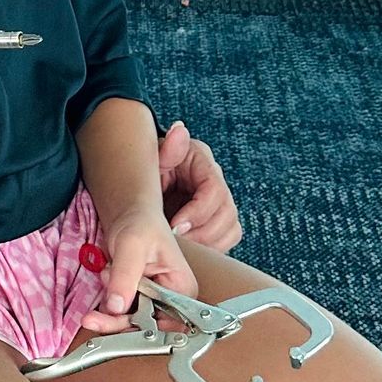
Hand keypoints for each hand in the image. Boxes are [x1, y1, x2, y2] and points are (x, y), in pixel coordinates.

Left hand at [76, 204, 199, 334]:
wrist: (128, 215)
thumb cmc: (140, 223)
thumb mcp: (132, 246)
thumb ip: (125, 276)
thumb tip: (117, 306)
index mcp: (182, 289)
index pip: (169, 323)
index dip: (146, 330)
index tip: (122, 325)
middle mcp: (170, 300)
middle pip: (146, 328)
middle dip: (118, 319)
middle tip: (93, 317)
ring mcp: (152, 301)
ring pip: (129, 323)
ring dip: (109, 308)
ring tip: (105, 276)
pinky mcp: (135, 300)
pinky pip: (119, 313)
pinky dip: (106, 302)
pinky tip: (105, 278)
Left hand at [158, 118, 241, 251]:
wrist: (151, 180)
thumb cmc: (153, 168)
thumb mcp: (155, 158)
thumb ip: (167, 149)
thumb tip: (179, 130)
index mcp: (205, 166)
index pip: (215, 191)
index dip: (198, 212)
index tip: (175, 225)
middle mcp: (219, 185)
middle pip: (227, 214)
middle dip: (202, 233)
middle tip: (178, 242)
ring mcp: (223, 204)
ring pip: (231, 229)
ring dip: (208, 243)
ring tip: (184, 248)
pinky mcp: (221, 223)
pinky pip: (228, 240)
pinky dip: (212, 249)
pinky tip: (191, 251)